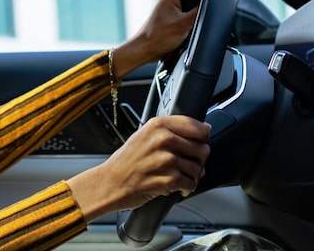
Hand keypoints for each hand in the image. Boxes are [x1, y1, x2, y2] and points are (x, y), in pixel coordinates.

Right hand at [66, 115, 210, 221]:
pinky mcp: (168, 178)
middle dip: (199, 159)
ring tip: (181, 177)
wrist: (110, 182)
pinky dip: (187, 188)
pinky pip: (191, 183)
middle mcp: (164, 139)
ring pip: (199, 168)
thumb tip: (200, 131)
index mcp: (159, 125)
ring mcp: (166, 159)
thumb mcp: (144, 135)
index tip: (201, 142)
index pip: (198, 126)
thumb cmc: (126, 161)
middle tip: (189, 164)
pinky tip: (178, 187)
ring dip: (193, 176)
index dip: (203, 136)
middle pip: (202, 148)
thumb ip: (169, 131)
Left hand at [111, 0, 197, 76]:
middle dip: (203, 2)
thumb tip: (213, 5)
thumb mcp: (185, 24)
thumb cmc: (157, 37)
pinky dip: (193, 17)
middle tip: (196, 16)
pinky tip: (189, 26)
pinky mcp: (175, 11)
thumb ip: (201, 11)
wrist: (145, 49)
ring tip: (190, 23)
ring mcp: (174, 1)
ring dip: (198, 11)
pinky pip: (191, 10)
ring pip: (196, 1)